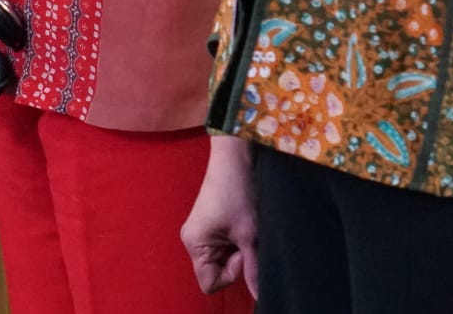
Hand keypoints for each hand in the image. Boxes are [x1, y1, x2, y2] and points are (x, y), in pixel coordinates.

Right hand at [181, 136, 259, 299]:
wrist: (234, 158)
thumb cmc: (238, 191)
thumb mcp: (249, 235)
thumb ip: (253, 269)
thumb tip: (261, 294)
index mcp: (194, 244)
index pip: (210, 283)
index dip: (231, 275)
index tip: (242, 253)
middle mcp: (191, 240)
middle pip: (215, 271)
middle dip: (235, 261)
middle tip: (245, 238)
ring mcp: (199, 231)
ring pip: (220, 259)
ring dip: (236, 250)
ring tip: (244, 228)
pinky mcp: (207, 224)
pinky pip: (221, 246)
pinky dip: (234, 241)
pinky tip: (241, 224)